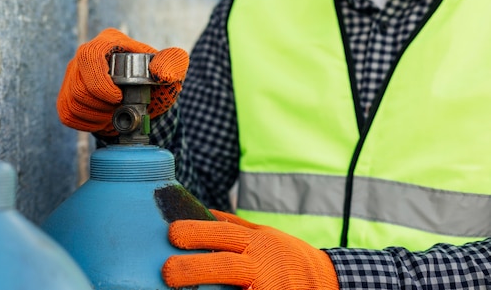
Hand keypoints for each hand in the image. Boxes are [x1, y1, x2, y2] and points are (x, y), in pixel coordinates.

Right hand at [56, 28, 188, 135]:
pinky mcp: (67, 95)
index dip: (101, 83)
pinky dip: (88, 123)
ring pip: (72, 101)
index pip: (90, 57)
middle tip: (120, 108)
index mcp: (108, 41)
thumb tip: (159, 72)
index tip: (119, 98)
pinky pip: (67, 114)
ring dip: (96, 115)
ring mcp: (73, 75)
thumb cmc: (156, 81)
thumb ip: (173, 64)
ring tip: (114, 113)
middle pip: (78, 85)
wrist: (145, 101)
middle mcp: (85, 55)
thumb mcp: (172, 71)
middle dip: (101, 105)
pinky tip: (103, 119)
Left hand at [162, 210, 339, 289]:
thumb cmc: (288, 257)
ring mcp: (267, 289)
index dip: (197, 232)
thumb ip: (234, 226)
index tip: (172, 232)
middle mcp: (261, 266)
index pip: (224, 233)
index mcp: (257, 242)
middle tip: (166, 271)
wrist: (327, 283)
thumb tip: (203, 212)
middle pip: (225, 265)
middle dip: (194, 268)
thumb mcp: (265, 234)